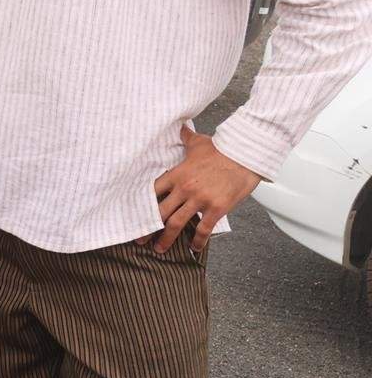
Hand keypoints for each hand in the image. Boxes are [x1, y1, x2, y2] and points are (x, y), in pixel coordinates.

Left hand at [137, 124, 261, 255]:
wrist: (245, 156)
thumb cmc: (221, 150)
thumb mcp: (198, 143)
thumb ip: (186, 139)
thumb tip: (181, 128)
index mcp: (177, 175)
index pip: (152, 192)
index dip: (142, 205)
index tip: (134, 215)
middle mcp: (184, 189)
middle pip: (160, 211)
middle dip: (148, 227)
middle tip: (139, 238)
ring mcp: (199, 200)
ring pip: (177, 223)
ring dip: (166, 238)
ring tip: (160, 249)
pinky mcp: (216, 209)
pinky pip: (203, 229)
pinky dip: (197, 241)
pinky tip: (193, 249)